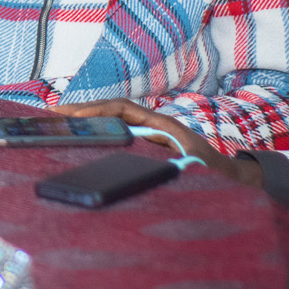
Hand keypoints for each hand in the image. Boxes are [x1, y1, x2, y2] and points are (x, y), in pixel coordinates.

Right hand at [51, 99, 261, 189]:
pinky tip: (82, 142)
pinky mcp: (148, 145)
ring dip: (89, 122)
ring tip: (60, 126)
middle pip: (112, 111)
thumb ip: (171, 162)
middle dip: (83, 112)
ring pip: (113, 121)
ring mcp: (151, 134)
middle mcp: (153, 124)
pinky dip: (99, 134)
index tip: (72, 115)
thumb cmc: (215, 174)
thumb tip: (142, 162)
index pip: (121, 108)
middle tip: (54, 117)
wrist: (235, 179)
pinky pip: (118, 134)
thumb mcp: (193, 168)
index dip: (95, 110)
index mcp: (162, 124)